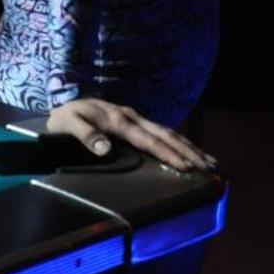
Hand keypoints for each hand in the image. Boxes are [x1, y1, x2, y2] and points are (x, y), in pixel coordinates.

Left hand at [46, 98, 216, 172]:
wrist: (63, 107)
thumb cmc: (65, 119)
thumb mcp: (67, 124)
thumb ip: (85, 135)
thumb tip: (105, 148)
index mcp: (119, 120)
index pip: (149, 140)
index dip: (168, 154)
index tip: (186, 167)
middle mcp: (131, 116)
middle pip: (166, 134)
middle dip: (188, 151)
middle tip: (209, 167)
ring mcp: (135, 118)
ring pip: (168, 132)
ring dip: (189, 146)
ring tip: (210, 161)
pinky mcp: (134, 121)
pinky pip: (161, 132)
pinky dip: (178, 142)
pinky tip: (190, 151)